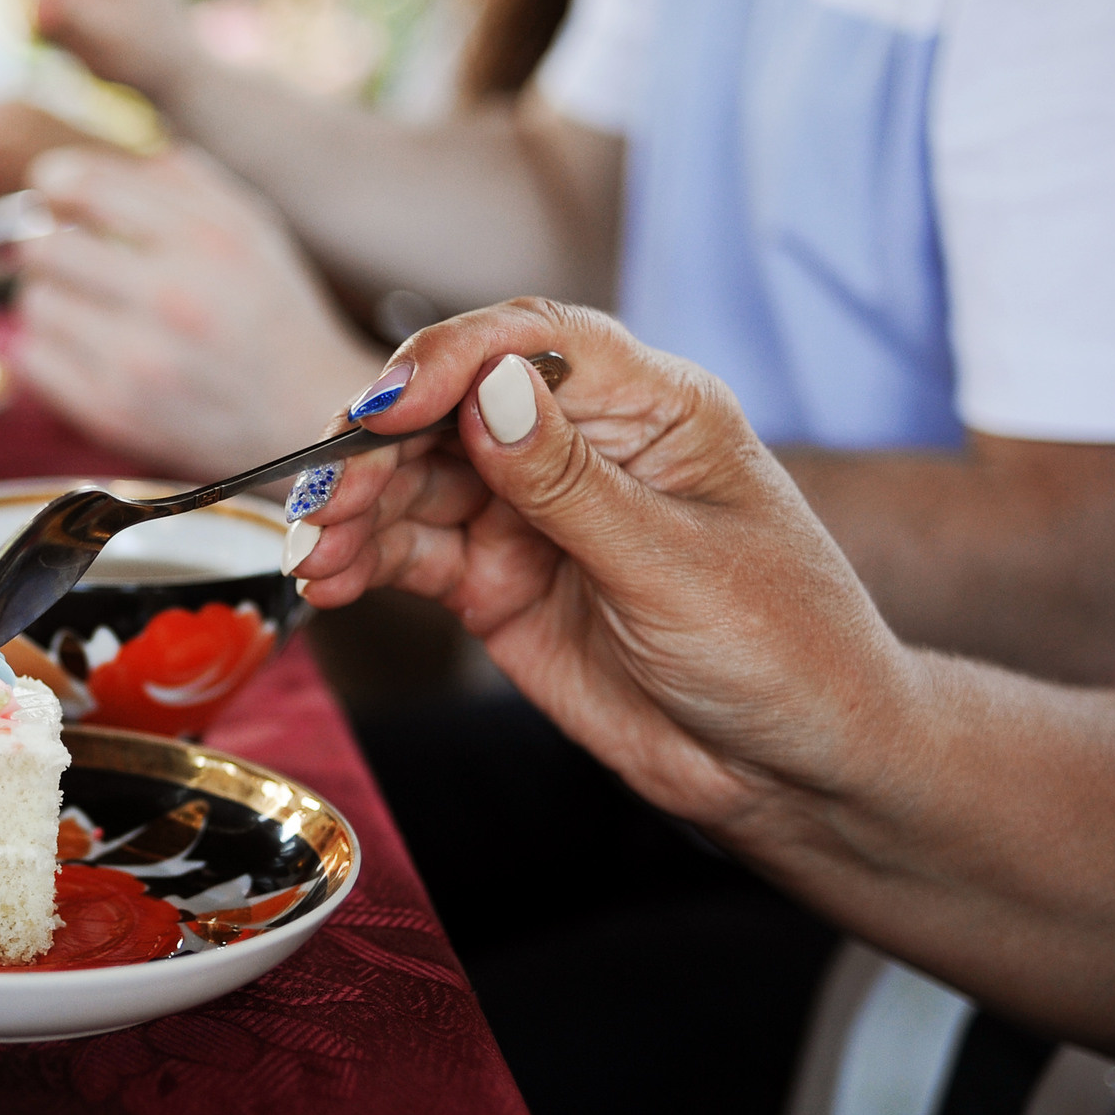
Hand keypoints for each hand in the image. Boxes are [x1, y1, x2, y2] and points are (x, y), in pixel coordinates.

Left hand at [16, 145, 380, 477]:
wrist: (305, 418)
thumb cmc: (275, 315)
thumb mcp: (252, 226)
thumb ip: (182, 179)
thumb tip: (93, 163)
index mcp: (205, 242)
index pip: (87, 188)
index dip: (55, 181)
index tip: (52, 189)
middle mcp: (169, 300)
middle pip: (46, 248)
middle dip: (45, 242)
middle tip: (63, 251)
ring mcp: (138, 364)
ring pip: (37, 305)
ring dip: (50, 296)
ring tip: (83, 302)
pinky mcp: (114, 414)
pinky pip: (35, 362)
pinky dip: (48, 348)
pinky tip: (82, 345)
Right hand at [289, 300, 917, 833]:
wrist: (796, 770)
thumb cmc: (784, 651)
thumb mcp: (676, 566)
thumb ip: (570, 484)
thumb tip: (487, 388)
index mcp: (651, 408)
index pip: (533, 343)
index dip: (449, 361)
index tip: (385, 407)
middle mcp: (582, 448)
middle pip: (451, 410)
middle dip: (378, 446)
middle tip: (329, 496)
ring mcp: (533, 517)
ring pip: (417, 483)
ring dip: (356, 510)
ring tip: (318, 553)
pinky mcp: (499, 583)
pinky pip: (414, 555)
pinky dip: (365, 564)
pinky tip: (331, 580)